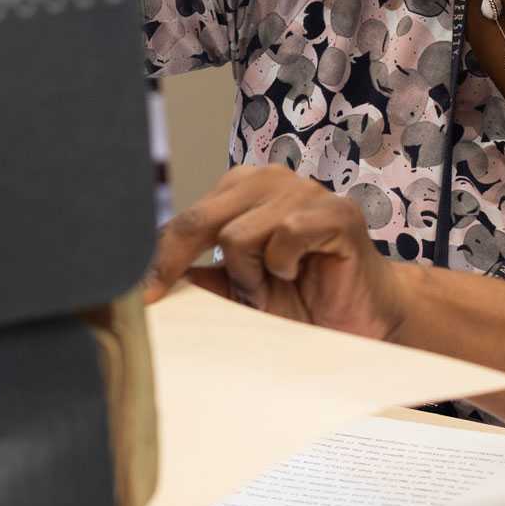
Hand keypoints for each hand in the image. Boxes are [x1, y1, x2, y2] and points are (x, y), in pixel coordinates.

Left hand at [147, 166, 413, 340]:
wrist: (361, 324)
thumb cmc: (300, 303)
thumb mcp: (237, 293)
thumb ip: (199, 279)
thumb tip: (143, 281)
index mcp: (240, 191)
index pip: (185, 219)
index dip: (160, 260)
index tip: (143, 297)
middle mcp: (269, 181)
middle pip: (200, 219)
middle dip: (195, 268)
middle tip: (207, 301)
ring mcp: (304, 191)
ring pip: (238, 234)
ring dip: (250, 275)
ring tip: (274, 285)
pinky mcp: (336, 212)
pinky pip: (284, 234)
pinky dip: (283, 265)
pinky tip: (298, 273)